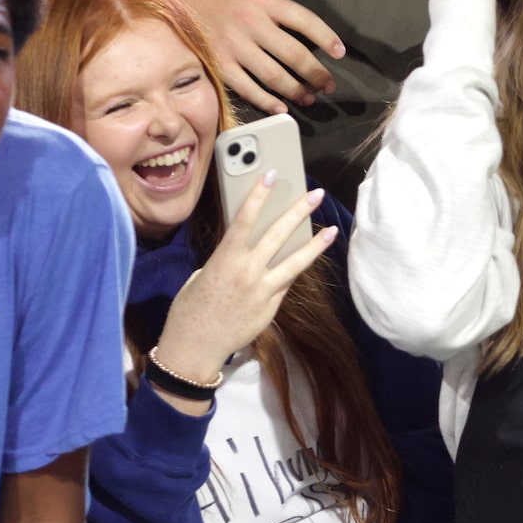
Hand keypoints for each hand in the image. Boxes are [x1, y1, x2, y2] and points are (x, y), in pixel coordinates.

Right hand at [157, 174, 337, 386]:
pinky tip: (307, 258)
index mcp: (225, 259)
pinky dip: (295, 269)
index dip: (259, 195)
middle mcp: (247, 272)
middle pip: (278, 235)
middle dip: (298, 212)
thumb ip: (227, 261)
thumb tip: (246, 252)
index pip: (245, 219)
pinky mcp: (271, 309)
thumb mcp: (203, 275)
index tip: (271, 175)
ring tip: (331, 230)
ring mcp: (262, 292)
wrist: (195, 347)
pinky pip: (286, 283)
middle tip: (315, 195)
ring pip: (295, 262)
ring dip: (314, 245)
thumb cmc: (191, 308)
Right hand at [168, 0, 341, 113]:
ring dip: (296, 90)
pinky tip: (281, 107)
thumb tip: (311, 41)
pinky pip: (249, 89)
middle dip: (316, 73)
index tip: (339, 53)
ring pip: (274, 75)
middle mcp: (250, 22)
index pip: (304, 19)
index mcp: (263, 1)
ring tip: (309, 97)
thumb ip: (279, 14)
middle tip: (328, 85)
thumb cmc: (224, 1)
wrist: (180, 4)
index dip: (326, 37)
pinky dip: (268, 101)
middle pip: (294, 53)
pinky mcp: (219, 66)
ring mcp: (234, 46)